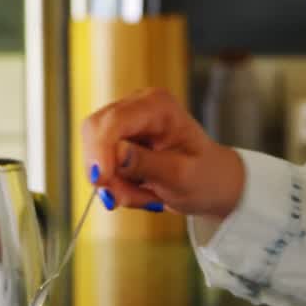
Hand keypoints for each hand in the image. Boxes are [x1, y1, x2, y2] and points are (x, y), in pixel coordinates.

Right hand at [81, 87, 245, 217]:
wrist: (211, 183)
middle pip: (94, 132)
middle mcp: (137, 106)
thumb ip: (148, 164)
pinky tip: (140, 189)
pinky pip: (100, 165)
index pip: (113, 121)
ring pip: (94, 153)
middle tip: (122, 199)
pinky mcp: (117, 141)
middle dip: (105, 171)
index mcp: (158, 106)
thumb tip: (117, 153)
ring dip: (114, 183)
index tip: (102, 182)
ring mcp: (125, 123)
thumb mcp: (181, 176)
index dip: (100, 151)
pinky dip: (116, 185)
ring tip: (146, 195)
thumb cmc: (205, 177)